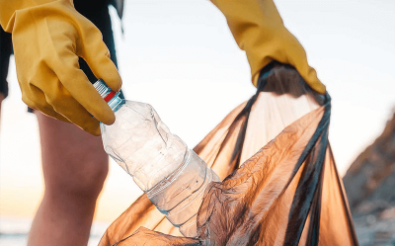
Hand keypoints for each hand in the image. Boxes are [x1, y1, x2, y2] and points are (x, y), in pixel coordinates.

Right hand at [6, 0, 121, 134]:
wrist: (32, 18)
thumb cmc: (65, 25)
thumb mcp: (90, 35)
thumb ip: (102, 61)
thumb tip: (116, 87)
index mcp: (55, 53)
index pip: (75, 83)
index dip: (93, 104)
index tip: (110, 119)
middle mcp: (37, 68)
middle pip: (63, 101)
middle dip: (85, 119)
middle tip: (102, 128)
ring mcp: (27, 79)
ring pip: (52, 108)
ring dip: (74, 118)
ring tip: (92, 122)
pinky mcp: (24, 86)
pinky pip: (43, 107)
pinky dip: (61, 114)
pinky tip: (75, 115)